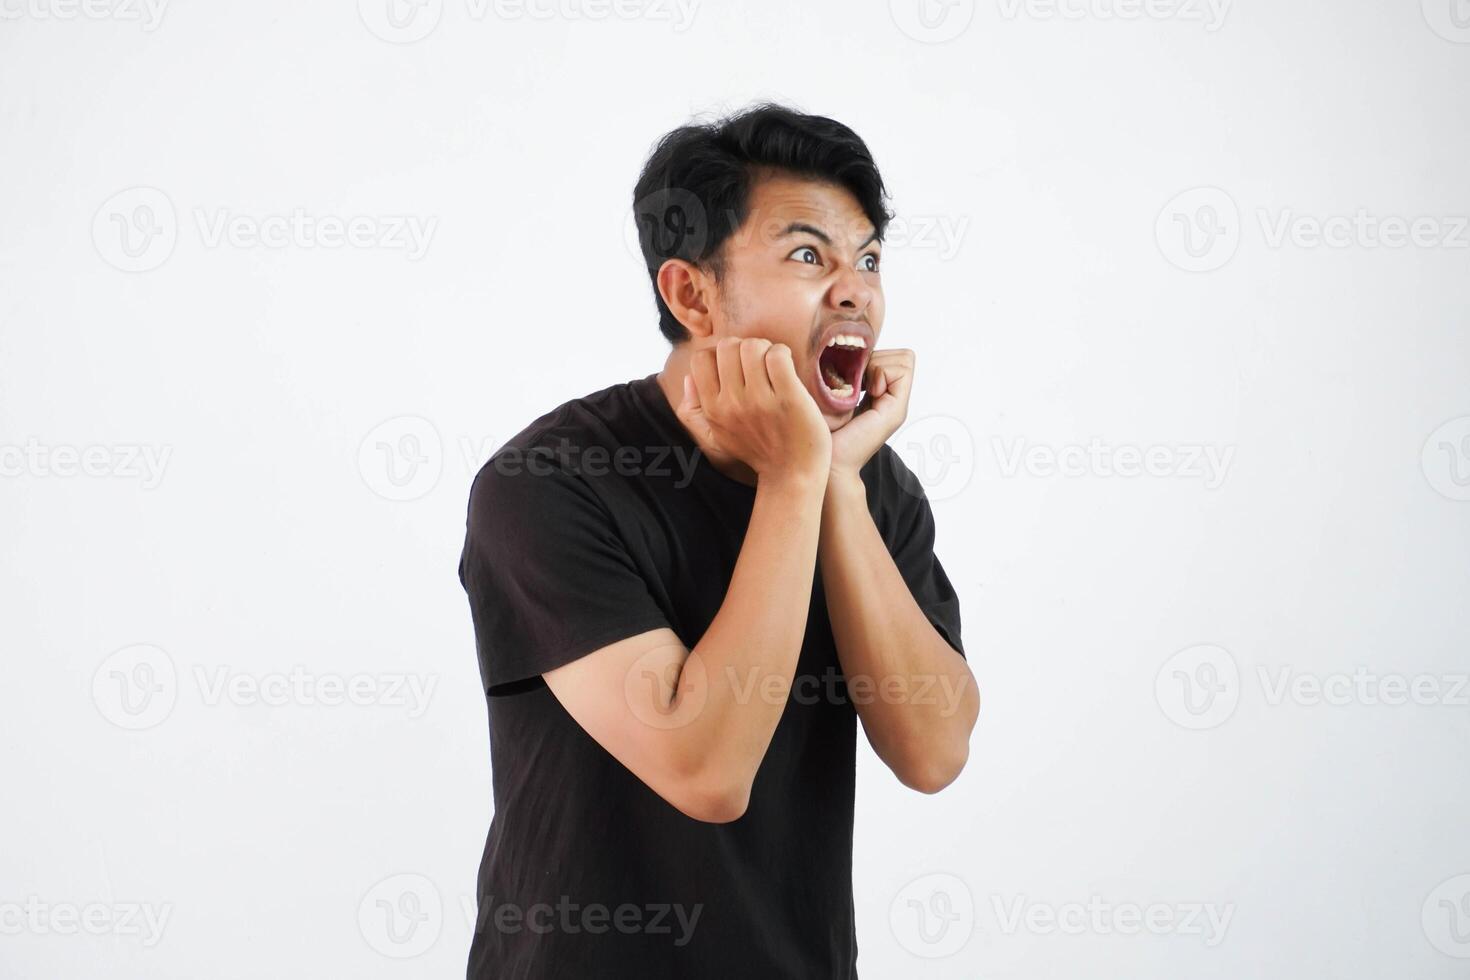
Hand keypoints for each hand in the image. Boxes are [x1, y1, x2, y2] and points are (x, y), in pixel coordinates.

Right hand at [677, 336, 831, 485]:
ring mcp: (760, 400)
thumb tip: (687, 379)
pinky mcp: (788, 397)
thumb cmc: (757, 451)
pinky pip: (777, 355)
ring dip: (766, 349)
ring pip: (753, 346)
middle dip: (744, 348)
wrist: (792, 474)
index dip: (719, 354)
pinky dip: (783, 354)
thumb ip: (694, 411)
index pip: (702, 358)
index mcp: (713, 409)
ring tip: (773, 366)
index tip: (736, 366)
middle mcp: (732, 404)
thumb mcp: (715, 437)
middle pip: (728, 345)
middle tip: (758, 364)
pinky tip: (787, 368)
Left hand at [829, 348, 914, 481]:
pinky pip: (901, 370)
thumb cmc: (820, 431)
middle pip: (902, 355)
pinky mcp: (896, 410)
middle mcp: (892, 399)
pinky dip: (881, 372)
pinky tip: (867, 392)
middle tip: (857, 381)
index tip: (852, 377)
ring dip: (878, 365)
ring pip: (905, 359)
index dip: (873, 357)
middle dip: (877, 358)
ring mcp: (897, 405)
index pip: (893, 356)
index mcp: (879, 395)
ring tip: (860, 387)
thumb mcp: (830, 395)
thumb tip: (846, 350)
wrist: (827, 463)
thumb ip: (843, 375)